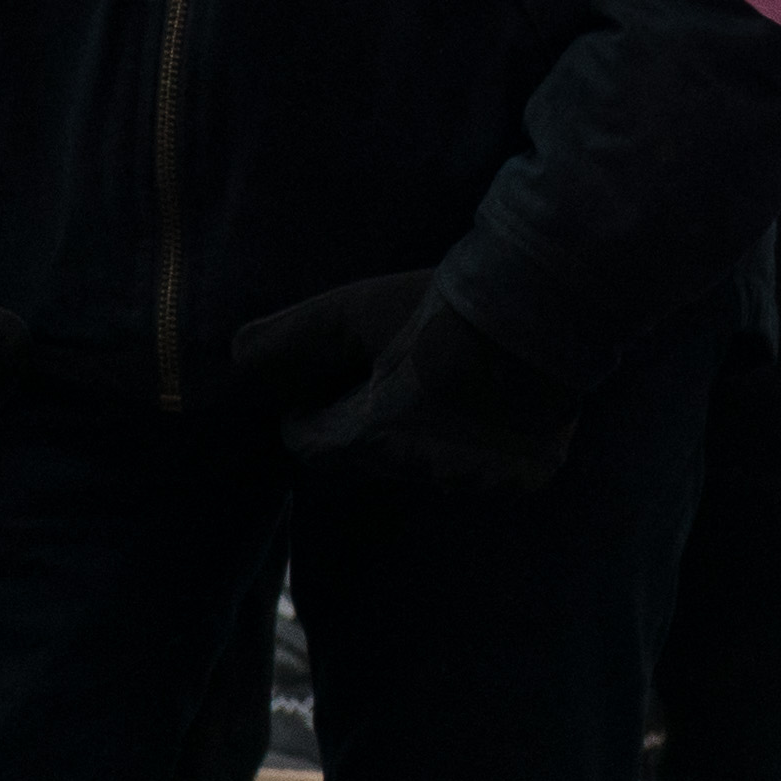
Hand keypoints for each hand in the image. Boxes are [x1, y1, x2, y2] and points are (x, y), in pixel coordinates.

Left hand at [230, 269, 588, 494]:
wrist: (548, 302)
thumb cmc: (443, 305)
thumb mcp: (354, 310)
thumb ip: (288, 338)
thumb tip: (232, 358)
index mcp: (376, 436)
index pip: (311, 447)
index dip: (308, 417)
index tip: (321, 393)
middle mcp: (425, 469)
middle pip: (370, 456)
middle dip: (367, 423)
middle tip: (389, 377)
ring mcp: (481, 477)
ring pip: (430, 467)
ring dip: (425, 438)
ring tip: (441, 387)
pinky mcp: (529, 474)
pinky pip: (489, 473)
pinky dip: (482, 448)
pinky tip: (491, 405)